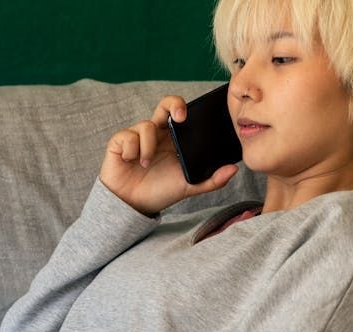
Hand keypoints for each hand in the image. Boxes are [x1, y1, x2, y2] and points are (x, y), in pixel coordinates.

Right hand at [98, 95, 238, 216]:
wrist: (132, 206)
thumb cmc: (159, 192)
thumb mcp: (188, 187)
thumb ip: (211, 180)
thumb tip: (234, 170)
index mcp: (172, 139)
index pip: (180, 114)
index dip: (184, 107)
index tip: (187, 117)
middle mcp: (156, 134)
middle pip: (165, 104)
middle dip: (173, 104)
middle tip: (179, 118)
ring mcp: (136, 137)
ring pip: (145, 125)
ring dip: (148, 146)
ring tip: (146, 163)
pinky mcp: (119, 143)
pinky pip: (126, 136)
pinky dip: (130, 150)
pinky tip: (131, 161)